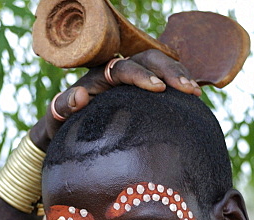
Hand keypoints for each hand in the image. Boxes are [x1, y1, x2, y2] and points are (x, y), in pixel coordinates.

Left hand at [29, 50, 201, 148]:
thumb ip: (65, 105)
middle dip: (170, 70)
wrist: (66, 127)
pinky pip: (163, 79)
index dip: (142, 75)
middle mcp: (117, 71)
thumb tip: (80, 94)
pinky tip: (194, 97)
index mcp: (99, 75)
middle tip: (187, 88)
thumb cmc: (61, 122)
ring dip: (179, 75)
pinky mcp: (141, 89)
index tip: (157, 88)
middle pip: (149, 59)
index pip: (124, 67)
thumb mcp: (58, 117)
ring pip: (160, 65)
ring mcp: (131, 78)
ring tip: (195, 92)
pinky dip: (178, 84)